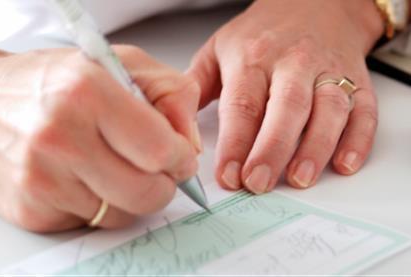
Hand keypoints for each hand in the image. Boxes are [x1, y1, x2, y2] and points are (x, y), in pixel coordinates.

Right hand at [0, 45, 200, 231]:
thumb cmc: (59, 81)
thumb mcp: (123, 65)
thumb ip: (172, 94)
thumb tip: (191, 145)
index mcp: (88, 94)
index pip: (161, 150)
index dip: (181, 158)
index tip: (180, 156)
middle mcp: (60, 138)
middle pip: (147, 193)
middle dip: (162, 184)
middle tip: (154, 167)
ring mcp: (42, 179)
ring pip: (123, 214)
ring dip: (130, 195)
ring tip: (111, 164)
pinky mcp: (31, 209)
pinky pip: (92, 222)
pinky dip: (100, 203)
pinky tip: (83, 176)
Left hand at [187, 0, 383, 192]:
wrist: (315, 3)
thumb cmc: (263, 32)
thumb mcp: (219, 48)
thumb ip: (196, 86)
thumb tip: (179, 127)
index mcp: (253, 58)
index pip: (243, 104)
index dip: (235, 143)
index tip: (228, 175)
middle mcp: (293, 64)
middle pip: (286, 108)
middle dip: (272, 149)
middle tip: (258, 183)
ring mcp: (328, 71)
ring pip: (328, 109)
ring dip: (316, 147)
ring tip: (300, 178)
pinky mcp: (356, 80)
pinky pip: (363, 110)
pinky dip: (358, 139)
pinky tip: (345, 163)